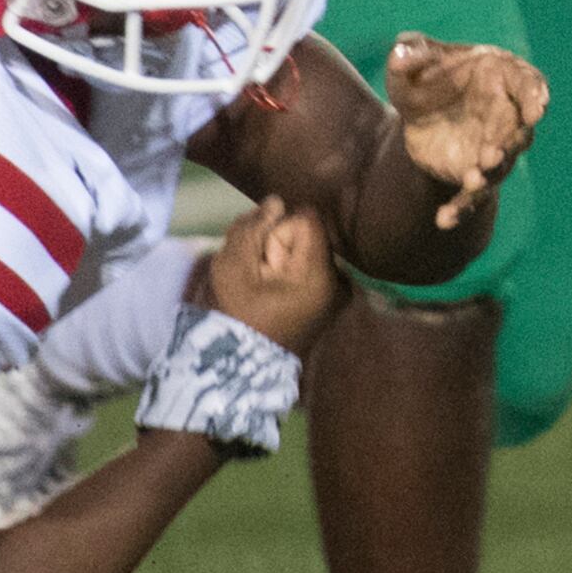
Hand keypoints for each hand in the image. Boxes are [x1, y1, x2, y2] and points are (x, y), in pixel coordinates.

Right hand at [138, 209, 321, 456]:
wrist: (235, 371)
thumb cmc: (231, 318)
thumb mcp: (232, 267)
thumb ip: (252, 227)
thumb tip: (277, 201)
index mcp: (322, 275)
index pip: (306, 219)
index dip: (276, 230)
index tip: (262, 259)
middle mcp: (340, 283)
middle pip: (307, 234)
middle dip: (279, 244)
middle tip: (257, 276)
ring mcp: (337, 296)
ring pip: (304, 251)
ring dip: (280, 259)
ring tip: (261, 288)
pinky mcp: (327, 303)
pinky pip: (306, 270)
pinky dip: (287, 274)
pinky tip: (270, 295)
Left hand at [384, 33, 546, 228]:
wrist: (418, 112)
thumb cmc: (428, 75)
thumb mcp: (411, 60)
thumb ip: (408, 51)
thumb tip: (399, 56)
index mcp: (503, 76)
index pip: (529, 85)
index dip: (535, 97)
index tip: (537, 109)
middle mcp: (507, 115)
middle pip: (518, 131)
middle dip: (508, 144)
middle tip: (492, 154)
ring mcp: (493, 148)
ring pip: (500, 165)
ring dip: (490, 174)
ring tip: (472, 180)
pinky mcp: (473, 173)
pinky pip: (472, 196)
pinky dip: (460, 209)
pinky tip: (443, 220)